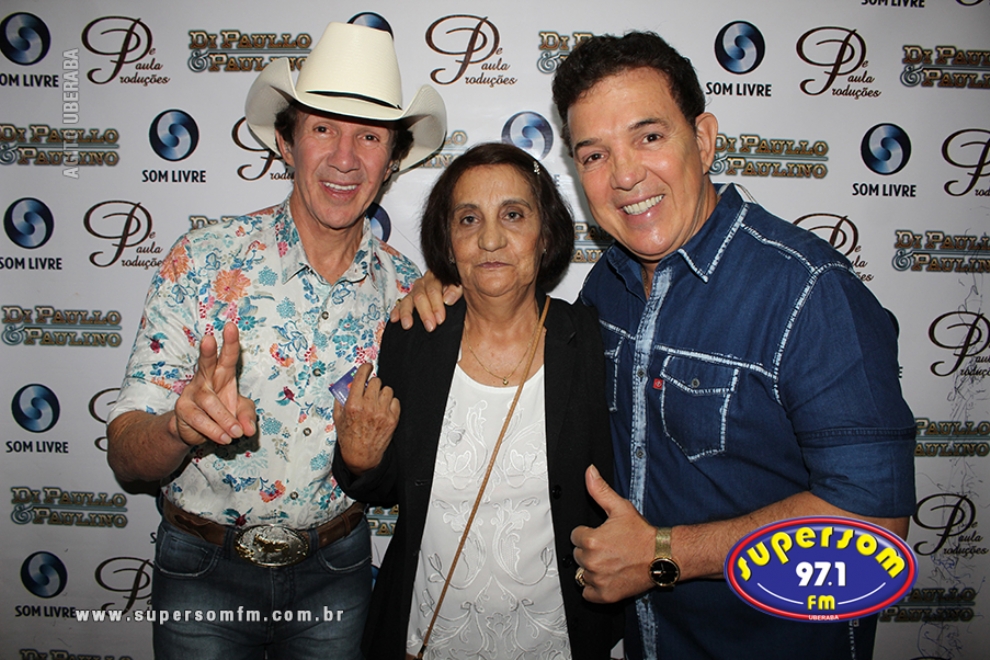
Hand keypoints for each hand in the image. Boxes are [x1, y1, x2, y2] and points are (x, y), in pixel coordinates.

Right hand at [172, 322, 256, 445]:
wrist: (195, 431)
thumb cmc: (221, 413)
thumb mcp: (240, 413)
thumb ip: (248, 417)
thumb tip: (247, 429)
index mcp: (222, 374)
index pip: (227, 357)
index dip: (230, 343)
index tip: (231, 327)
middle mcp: (205, 379)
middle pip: (206, 362)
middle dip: (208, 351)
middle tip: (208, 339)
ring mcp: (192, 393)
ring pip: (209, 402)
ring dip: (224, 419)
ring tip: (235, 433)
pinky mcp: (183, 410)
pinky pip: (199, 419)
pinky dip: (214, 430)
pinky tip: (223, 437)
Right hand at [333, 363, 399, 474]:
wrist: (361, 456)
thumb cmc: (349, 438)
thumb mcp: (338, 418)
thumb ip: (341, 400)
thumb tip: (345, 385)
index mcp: (353, 405)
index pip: (361, 377)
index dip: (365, 369)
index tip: (368, 367)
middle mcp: (368, 407)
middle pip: (376, 382)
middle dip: (372, 384)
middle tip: (369, 391)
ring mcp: (381, 413)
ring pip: (387, 390)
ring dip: (382, 393)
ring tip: (377, 402)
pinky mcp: (392, 419)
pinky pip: (395, 401)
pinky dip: (390, 403)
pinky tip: (383, 409)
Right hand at [389, 270, 461, 330]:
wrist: (456, 302)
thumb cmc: (458, 296)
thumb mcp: (463, 289)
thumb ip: (456, 290)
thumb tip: (447, 299)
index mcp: (438, 277)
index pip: (434, 289)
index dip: (437, 305)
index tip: (440, 319)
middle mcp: (425, 282)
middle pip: (420, 296)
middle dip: (425, 313)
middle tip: (430, 326)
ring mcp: (416, 291)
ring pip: (408, 300)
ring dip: (407, 313)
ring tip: (408, 325)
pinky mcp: (409, 301)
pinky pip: (400, 305)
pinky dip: (397, 312)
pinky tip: (395, 319)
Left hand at [571, 465, 656, 602]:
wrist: (662, 556)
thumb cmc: (642, 534)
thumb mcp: (620, 507)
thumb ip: (600, 490)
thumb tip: (589, 472)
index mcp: (591, 540)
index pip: (575, 536)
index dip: (588, 534)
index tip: (602, 535)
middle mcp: (592, 561)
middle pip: (578, 555)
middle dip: (589, 551)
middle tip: (608, 548)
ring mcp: (598, 580)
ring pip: (582, 573)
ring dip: (592, 569)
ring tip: (610, 561)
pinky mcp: (605, 595)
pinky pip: (587, 592)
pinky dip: (594, 587)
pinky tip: (607, 577)